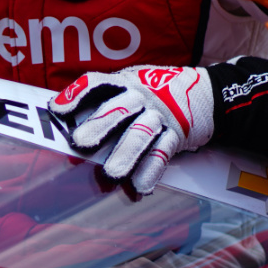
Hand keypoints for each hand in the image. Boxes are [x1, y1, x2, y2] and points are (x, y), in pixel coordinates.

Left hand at [49, 66, 215, 193]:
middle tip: (79, 143)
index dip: (76, 94)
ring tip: (111, 174)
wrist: (210, 91)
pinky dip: (152, 170)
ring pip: (141, 133)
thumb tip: (63, 119)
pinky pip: (164, 152)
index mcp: (126, 82)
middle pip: (117, 109)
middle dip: (98, 125)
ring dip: (126, 154)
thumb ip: (108, 99)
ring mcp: (161, 115)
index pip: (96, 83)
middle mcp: (142, 96)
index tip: (56, 109)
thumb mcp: (135, 83)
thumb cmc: (158, 90)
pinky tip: (140, 186)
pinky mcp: (178, 134)